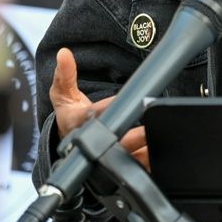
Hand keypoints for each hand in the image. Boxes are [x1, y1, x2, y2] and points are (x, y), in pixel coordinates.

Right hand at [49, 47, 149, 169]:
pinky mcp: (116, 165)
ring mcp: (104, 157)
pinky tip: (158, 153)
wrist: (70, 146)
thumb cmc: (70, 116)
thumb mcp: (62, 94)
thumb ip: (64, 73)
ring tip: (158, 140)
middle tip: (148, 127)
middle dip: (131, 136)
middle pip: (112, 141)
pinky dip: (147, 162)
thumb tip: (64, 54)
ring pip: (125, 158)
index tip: (124, 100)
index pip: (94, 115)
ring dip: (143, 150)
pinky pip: (134, 167)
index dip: (108, 108)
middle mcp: (91, 143)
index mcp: (78, 124)